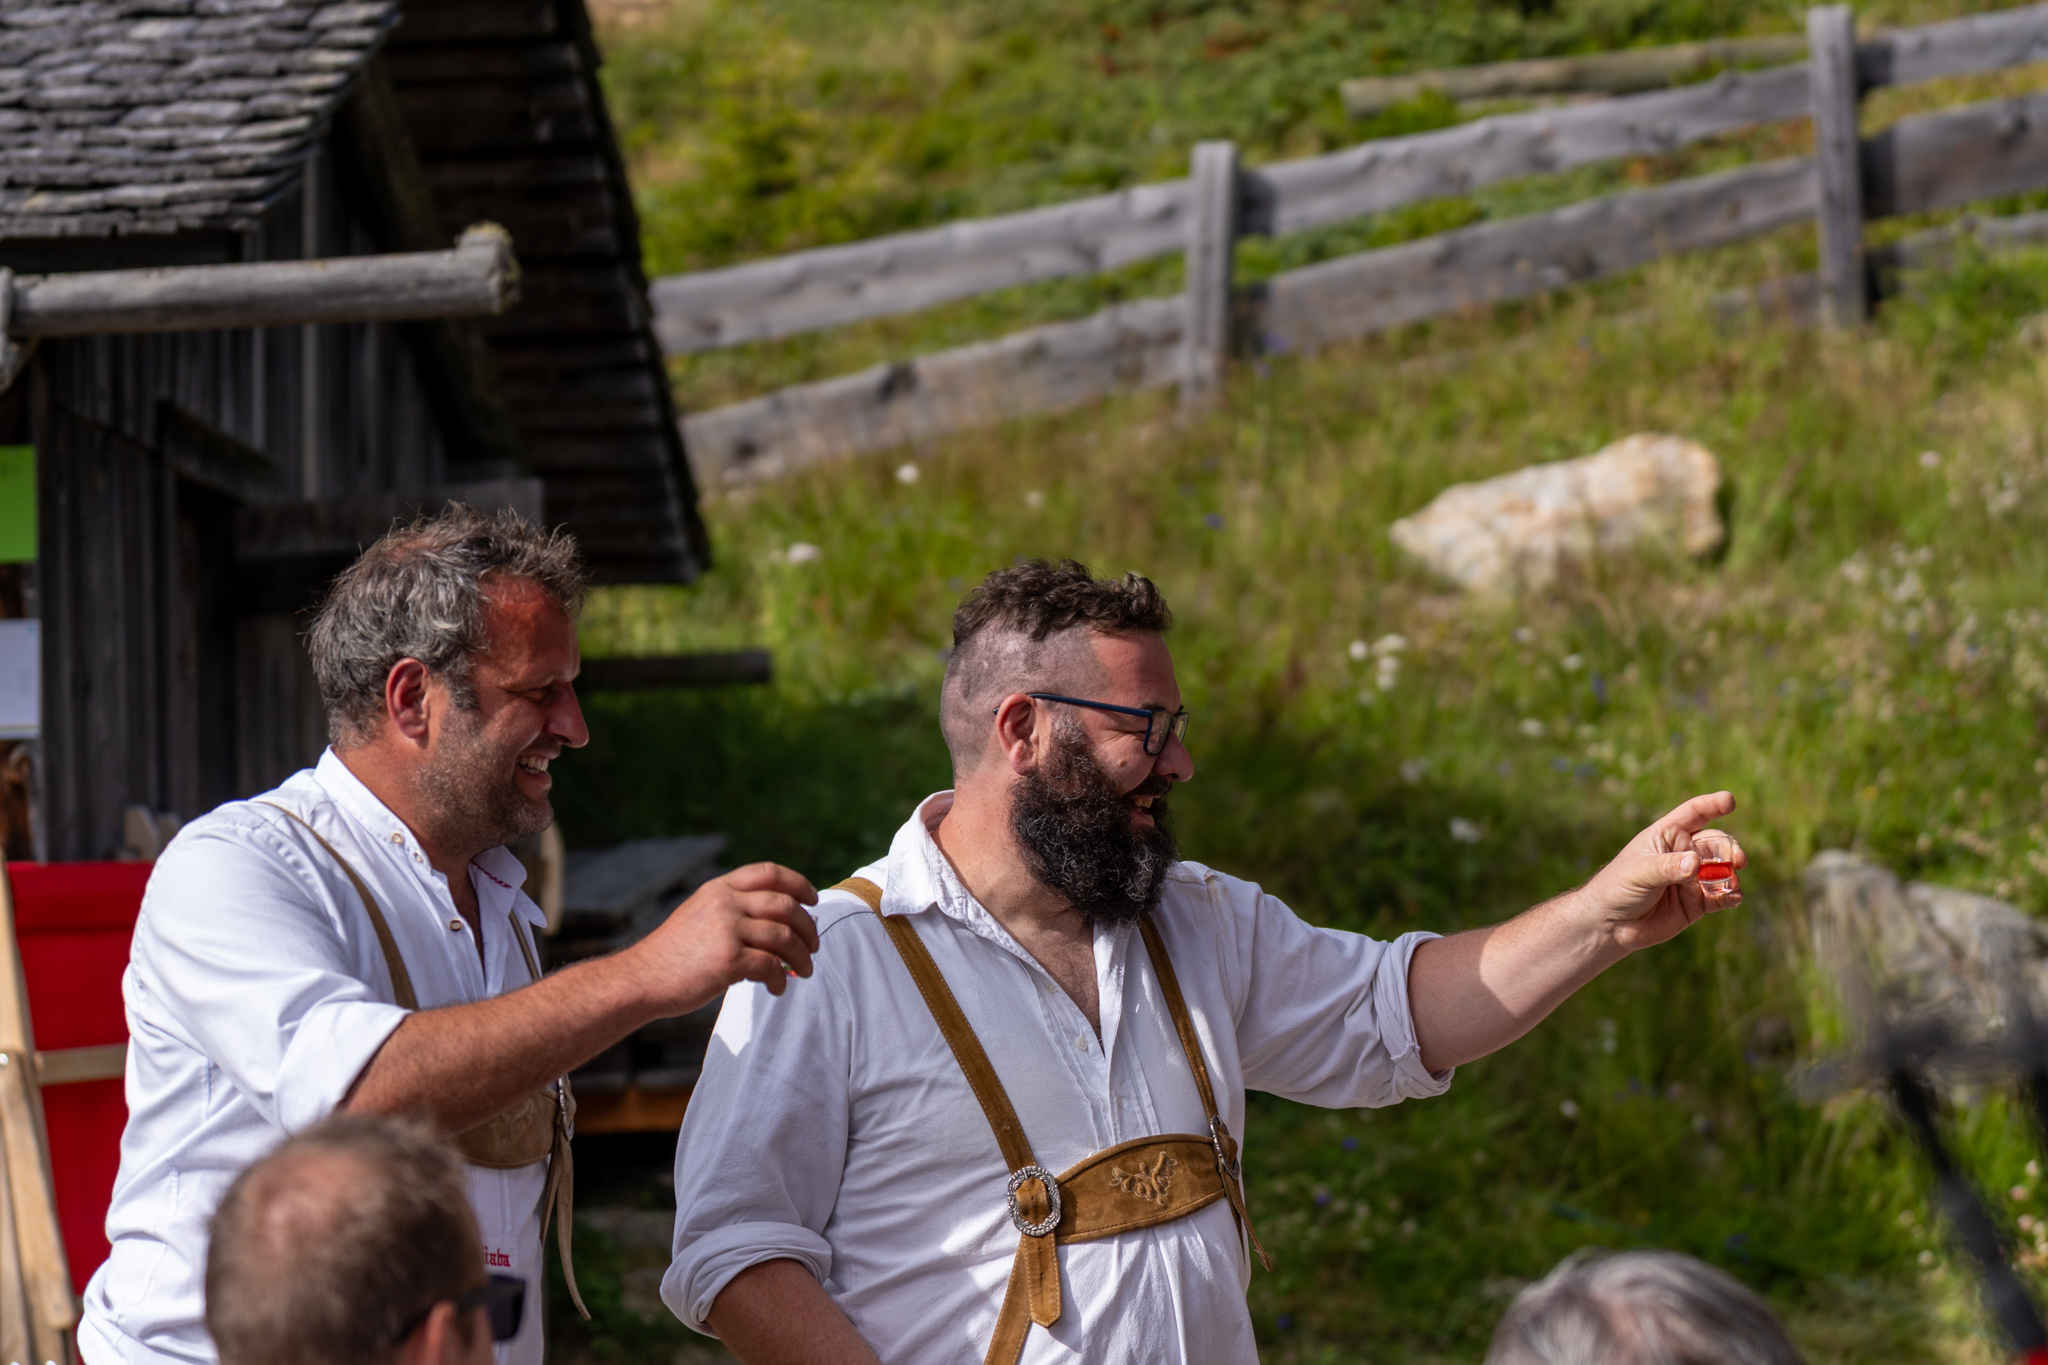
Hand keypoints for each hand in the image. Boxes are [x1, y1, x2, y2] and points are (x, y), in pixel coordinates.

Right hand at [627, 862, 819, 1015]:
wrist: (642, 979)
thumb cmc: (673, 955)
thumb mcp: (700, 914)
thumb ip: (732, 909)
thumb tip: (779, 923)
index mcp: (719, 888)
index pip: (768, 872)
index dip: (797, 883)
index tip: (812, 899)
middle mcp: (725, 903)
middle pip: (785, 906)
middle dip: (807, 927)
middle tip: (813, 946)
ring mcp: (727, 930)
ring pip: (784, 937)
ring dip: (802, 956)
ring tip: (804, 971)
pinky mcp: (729, 960)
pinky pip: (771, 966)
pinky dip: (781, 979)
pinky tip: (777, 987)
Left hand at [1571, 792, 1745, 953]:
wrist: (1610, 924)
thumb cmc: (1618, 887)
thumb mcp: (1640, 872)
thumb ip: (1668, 867)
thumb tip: (1695, 863)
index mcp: (1666, 835)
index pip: (1694, 814)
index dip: (1712, 805)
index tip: (1730, 801)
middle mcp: (1683, 853)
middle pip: (1715, 844)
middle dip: (1729, 849)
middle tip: (1738, 861)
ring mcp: (1692, 878)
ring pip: (1722, 870)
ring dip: (1731, 874)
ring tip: (1732, 883)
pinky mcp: (1697, 903)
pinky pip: (1721, 896)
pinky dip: (1730, 895)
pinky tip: (1734, 897)